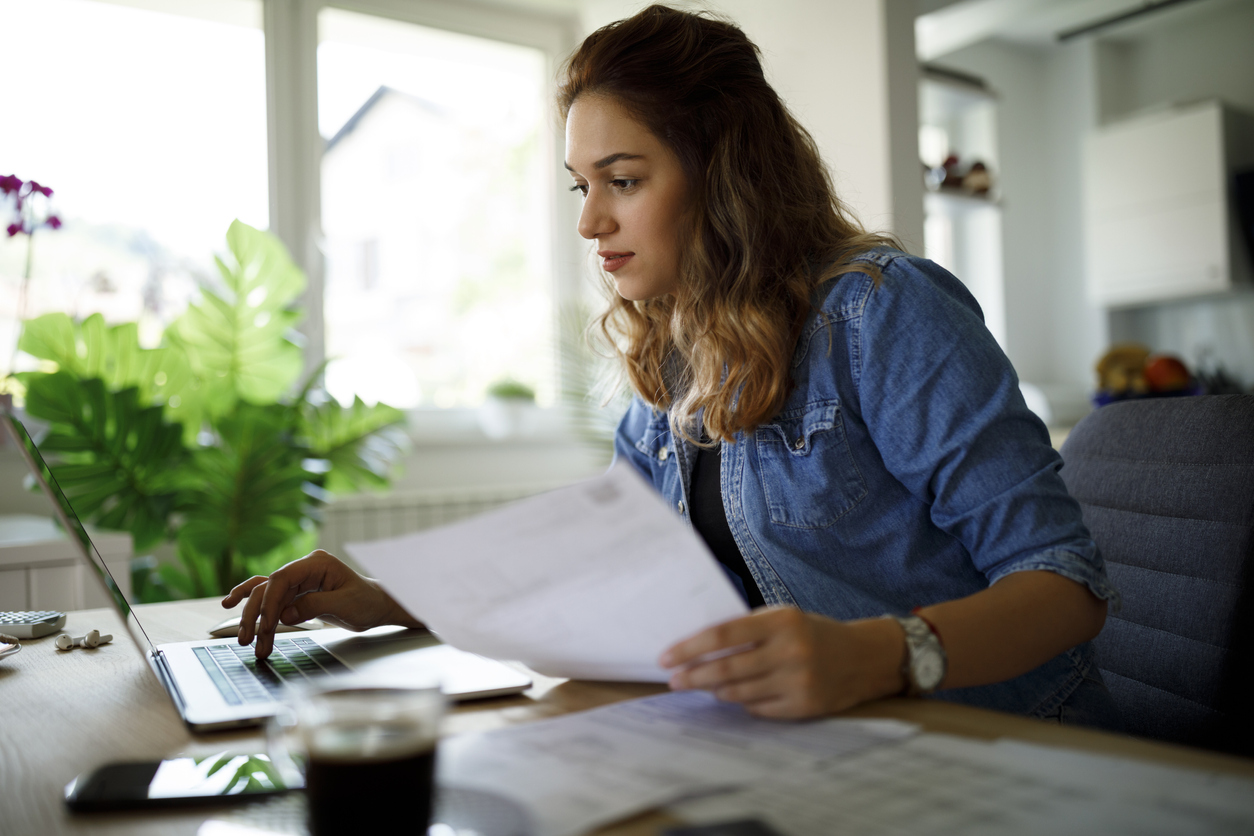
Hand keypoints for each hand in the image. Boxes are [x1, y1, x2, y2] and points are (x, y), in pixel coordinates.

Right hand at [221, 550, 420, 658]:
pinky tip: (231, 605)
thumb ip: (315, 606)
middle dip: (257, 614)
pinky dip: (254, 605)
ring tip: (247, 641)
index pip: (282, 579)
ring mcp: (299, 579)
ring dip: (254, 618)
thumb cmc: (367, 602)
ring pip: (266, 595)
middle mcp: (304, 568)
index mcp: (317, 563)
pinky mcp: (297, 592)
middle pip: (269, 587)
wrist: (377, 606)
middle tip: (249, 640)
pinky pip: (271, 597)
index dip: (269, 603)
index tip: (266, 626)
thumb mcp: (345, 604)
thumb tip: (285, 615)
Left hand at [659, 607, 905, 718]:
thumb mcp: (782, 617)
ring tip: (700, 685)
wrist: (863, 658)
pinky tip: (734, 695)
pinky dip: (741, 702)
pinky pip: (756, 709)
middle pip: (725, 669)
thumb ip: (746, 628)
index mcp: (781, 621)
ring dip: (713, 690)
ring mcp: (798, 682)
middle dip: (692, 676)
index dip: (689, 648)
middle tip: (673, 680)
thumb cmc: (812, 633)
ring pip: (737, 693)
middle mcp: (790, 652)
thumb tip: (697, 646)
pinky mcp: (803, 707)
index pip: (722, 636)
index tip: (666, 657)